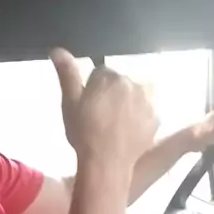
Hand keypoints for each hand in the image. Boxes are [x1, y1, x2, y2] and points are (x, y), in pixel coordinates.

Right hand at [50, 48, 157, 164]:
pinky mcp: (156, 120)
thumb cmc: (84, 132)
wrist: (107, 163)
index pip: (101, 73)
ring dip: (127, 104)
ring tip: (115, 125)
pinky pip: (146, 113)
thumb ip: (67, 74)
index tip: (88, 104)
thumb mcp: (69, 102)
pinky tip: (127, 132)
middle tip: (99, 116)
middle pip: (120, 83)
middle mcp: (133, 84)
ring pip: (135, 96)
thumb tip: (57, 50)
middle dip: (112, 94)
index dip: (92, 88)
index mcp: (110, 76)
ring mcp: (148, 102)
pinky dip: (139, 118)